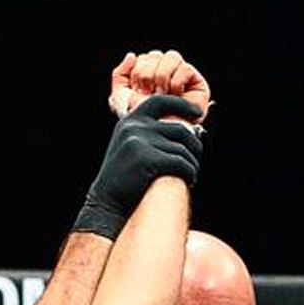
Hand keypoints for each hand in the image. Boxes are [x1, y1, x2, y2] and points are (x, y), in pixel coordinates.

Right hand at [73, 93, 205, 238]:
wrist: (106, 202)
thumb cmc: (123, 180)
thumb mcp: (130, 147)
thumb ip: (149, 134)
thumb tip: (186, 130)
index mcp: (129, 121)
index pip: (160, 102)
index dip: (182, 105)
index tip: (197, 114)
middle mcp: (134, 127)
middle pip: (179, 129)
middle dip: (194, 145)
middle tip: (195, 159)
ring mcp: (140, 141)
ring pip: (182, 149)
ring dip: (192, 164)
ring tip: (190, 175)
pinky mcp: (147, 158)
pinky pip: (180, 163)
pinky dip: (190, 173)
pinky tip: (189, 181)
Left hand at [109, 48, 211, 118]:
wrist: (161, 137)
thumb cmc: (143, 121)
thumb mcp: (121, 98)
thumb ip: (119, 75)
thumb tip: (131, 56)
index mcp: (150, 74)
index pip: (143, 58)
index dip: (138, 73)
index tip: (138, 92)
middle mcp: (166, 73)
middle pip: (155, 55)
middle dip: (148, 76)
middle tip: (149, 94)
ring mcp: (182, 77)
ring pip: (171, 57)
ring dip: (162, 77)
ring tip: (162, 95)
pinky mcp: (197, 84)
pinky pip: (185, 68)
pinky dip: (177, 82)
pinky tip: (176, 96)